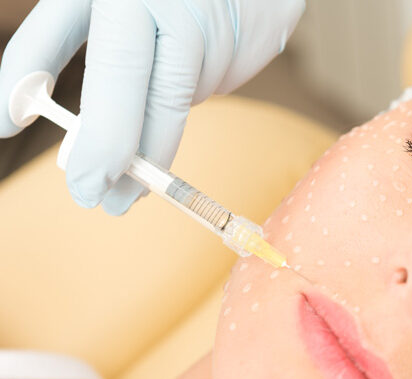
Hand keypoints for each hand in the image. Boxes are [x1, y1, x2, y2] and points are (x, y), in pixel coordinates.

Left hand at [0, 0, 303, 214]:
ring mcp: (230, 29)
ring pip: (186, 96)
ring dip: (164, 104)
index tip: (65, 169)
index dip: (96, 133)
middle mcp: (186, 11)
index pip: (114, 73)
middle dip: (130, 160)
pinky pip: (217, 83)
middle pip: (160, 104)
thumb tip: (18, 119)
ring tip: (164, 55)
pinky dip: (197, 79)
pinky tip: (198, 48)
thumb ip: (52, 44)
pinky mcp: (261, 44)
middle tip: (106, 200)